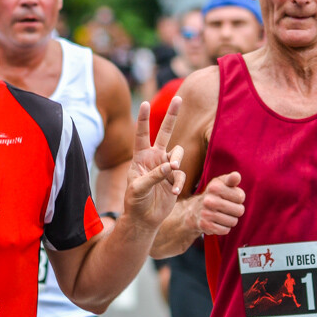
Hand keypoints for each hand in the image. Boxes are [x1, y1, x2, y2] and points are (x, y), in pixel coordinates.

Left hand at [124, 97, 184, 228]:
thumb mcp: (138, 188)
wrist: (144, 218)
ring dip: (176, 160)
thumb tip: (170, 166)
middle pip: (165, 132)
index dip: (143, 119)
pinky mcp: (175, 178)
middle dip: (172, 115)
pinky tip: (174, 192)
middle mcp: (154, 157)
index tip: (144, 103)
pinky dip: (178, 181)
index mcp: (140, 157)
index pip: (141, 134)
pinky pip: (181, 173)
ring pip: (177, 152)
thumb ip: (153, 176)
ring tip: (173, 170)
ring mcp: (166, 166)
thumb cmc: (135, 202)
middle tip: (179, 98)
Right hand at [194, 172, 245, 235]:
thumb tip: (236, 176)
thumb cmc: (214, 195)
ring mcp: (206, 213)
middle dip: (236, 210)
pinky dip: (224, 228)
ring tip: (222, 215)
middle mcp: (209, 200)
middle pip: (239, 210)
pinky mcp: (205, 225)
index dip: (238, 198)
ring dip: (230, 220)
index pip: (240, 197)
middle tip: (227, 207)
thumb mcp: (221, 183)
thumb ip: (231, 179)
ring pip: (233, 222)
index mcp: (214, 187)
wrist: (194, 210)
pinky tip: (218, 222)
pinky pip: (225, 230)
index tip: (230, 197)